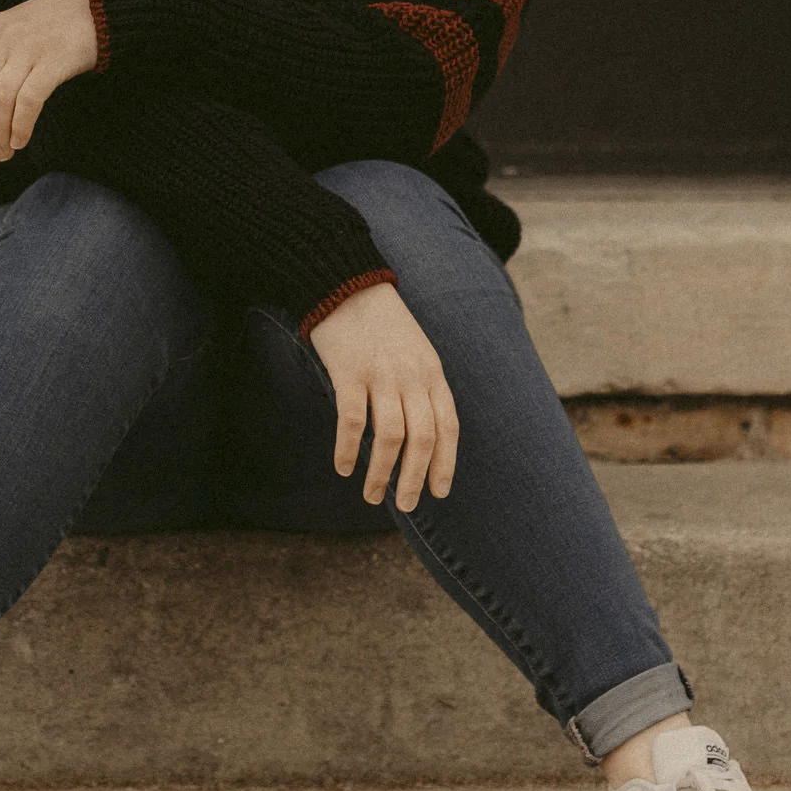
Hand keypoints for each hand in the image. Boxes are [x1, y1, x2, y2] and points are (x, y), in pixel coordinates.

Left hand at [0, 0, 99, 160]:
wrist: (101, 2)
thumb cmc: (57, 22)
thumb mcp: (14, 28)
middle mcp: (5, 38)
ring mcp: (30, 47)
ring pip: (0, 99)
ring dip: (0, 133)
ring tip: (6, 151)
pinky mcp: (55, 60)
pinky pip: (29, 100)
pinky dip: (21, 125)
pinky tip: (22, 139)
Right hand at [309, 280, 457, 511]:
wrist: (348, 285)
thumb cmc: (383, 324)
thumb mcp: (417, 352)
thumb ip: (423, 388)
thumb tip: (423, 437)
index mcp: (432, 373)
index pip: (448, 427)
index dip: (445, 463)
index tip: (438, 492)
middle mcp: (412, 376)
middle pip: (422, 439)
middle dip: (414, 478)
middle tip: (404, 505)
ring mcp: (381, 374)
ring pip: (389, 437)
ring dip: (381, 472)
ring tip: (372, 495)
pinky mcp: (349, 372)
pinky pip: (351, 420)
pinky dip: (347, 449)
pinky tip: (342, 467)